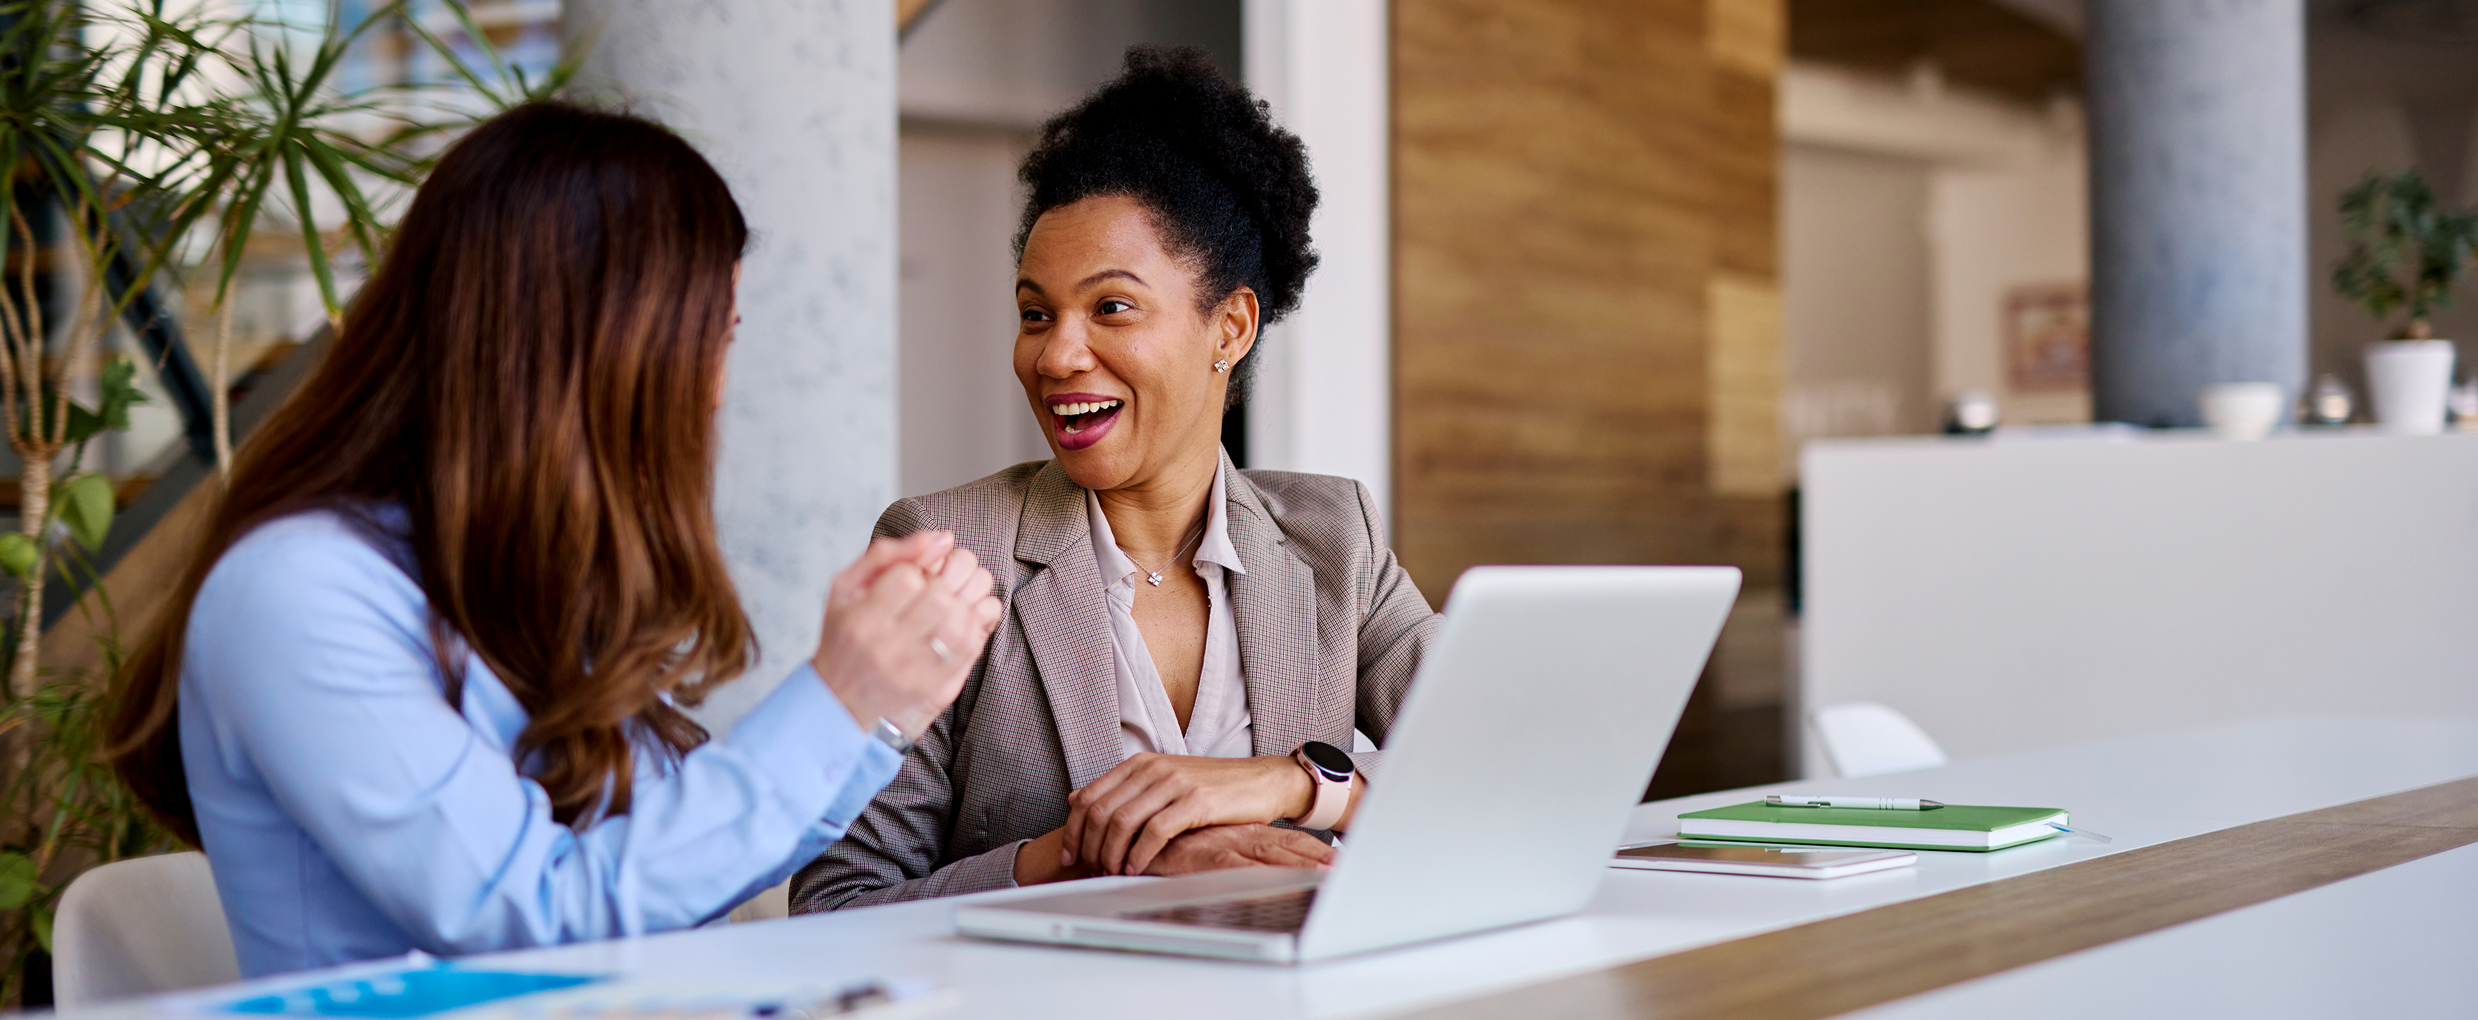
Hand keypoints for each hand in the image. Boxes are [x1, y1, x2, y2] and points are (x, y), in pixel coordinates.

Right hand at [811, 532, 1002, 737]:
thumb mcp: (847, 586)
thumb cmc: (844, 631)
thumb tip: (942, 537)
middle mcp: (886, 646)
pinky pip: (968, 648)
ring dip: (963, 602)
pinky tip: (959, 620)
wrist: (838, 696)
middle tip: (938, 584)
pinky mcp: (931, 685)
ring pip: (958, 623)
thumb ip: (887, 554)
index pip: (906, 577)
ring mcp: (911, 669)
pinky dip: (973, 625)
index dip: (916, 569)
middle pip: (938, 598)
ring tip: (950, 601)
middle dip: (946, 582)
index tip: (910, 577)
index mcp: (863, 618)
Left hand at [1063, 754, 1314, 875]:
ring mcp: (1174, 783)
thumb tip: (1076, 800)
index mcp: (1140, 764)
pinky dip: (1139, 854)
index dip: (1073, 830)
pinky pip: (1155, 831)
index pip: (1089, 796)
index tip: (1070, 857)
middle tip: (1091, 871)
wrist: (1262, 781)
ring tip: (1112, 873)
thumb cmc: (1213, 788)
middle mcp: (1152, 769)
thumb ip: (1124, 791)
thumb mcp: (1163, 782)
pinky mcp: (1196, 801)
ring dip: (1112, 854)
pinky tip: (1136, 869)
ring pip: (1123, 821)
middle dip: (1090, 847)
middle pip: (1101, 811)